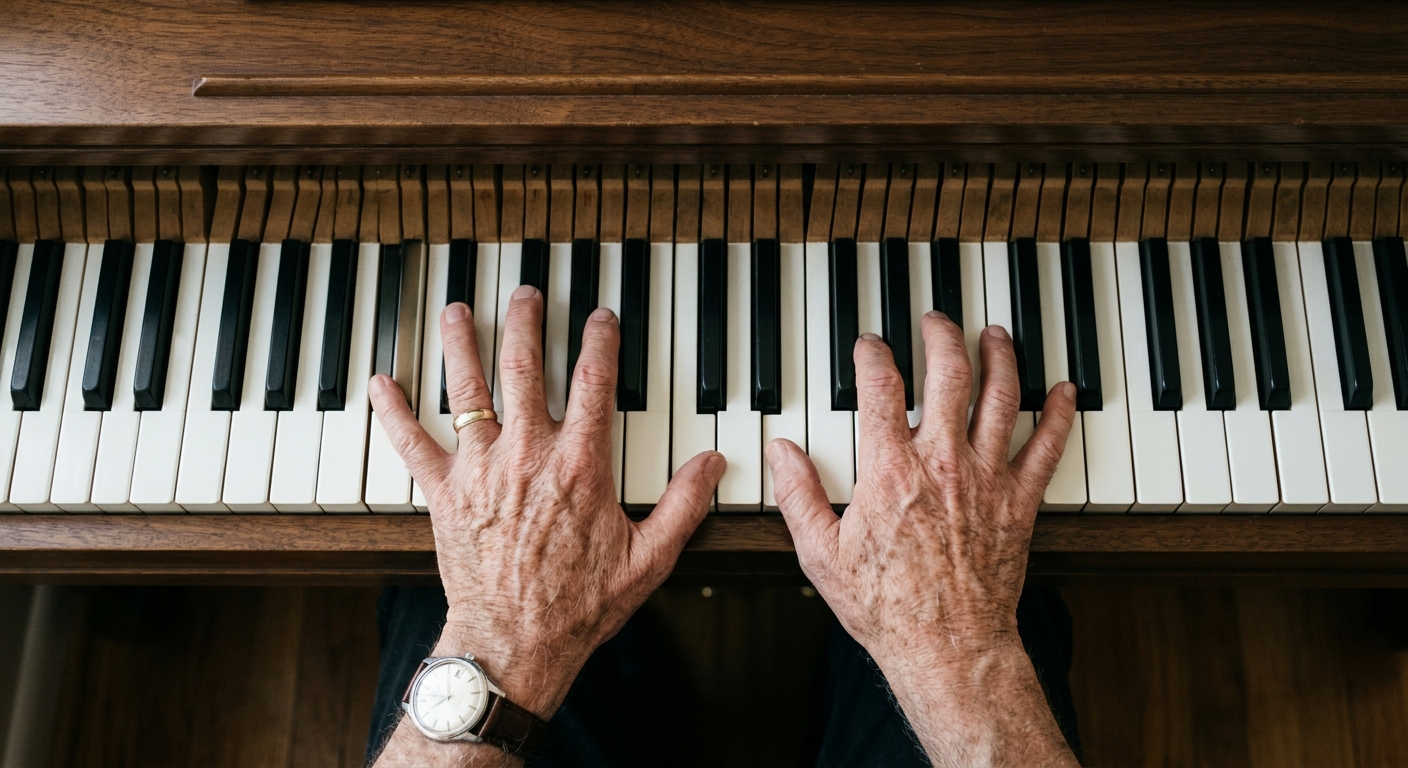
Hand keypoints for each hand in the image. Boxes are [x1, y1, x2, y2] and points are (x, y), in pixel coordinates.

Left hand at [370, 286, 722, 763]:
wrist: (515, 644)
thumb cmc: (579, 606)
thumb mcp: (649, 559)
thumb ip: (685, 505)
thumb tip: (713, 464)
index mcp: (580, 465)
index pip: (594, 383)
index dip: (599, 342)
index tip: (600, 318)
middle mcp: (527, 454)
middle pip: (524, 368)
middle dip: (527, 322)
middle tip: (526, 293)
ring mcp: (480, 470)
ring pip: (467, 390)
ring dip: (462, 344)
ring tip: (458, 311)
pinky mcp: (444, 494)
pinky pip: (412, 444)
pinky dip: (394, 411)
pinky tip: (381, 382)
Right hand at [766, 315, 1078, 764]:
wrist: (946, 646)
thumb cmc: (885, 606)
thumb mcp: (820, 553)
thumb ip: (798, 495)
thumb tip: (781, 452)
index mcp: (889, 469)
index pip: (879, 387)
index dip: (873, 354)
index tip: (870, 345)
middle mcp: (941, 461)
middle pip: (949, 373)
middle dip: (942, 335)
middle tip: (936, 320)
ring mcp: (986, 478)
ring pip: (1001, 397)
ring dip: (1000, 357)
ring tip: (995, 334)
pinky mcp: (1019, 501)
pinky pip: (1047, 446)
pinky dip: (1058, 413)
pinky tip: (1063, 390)